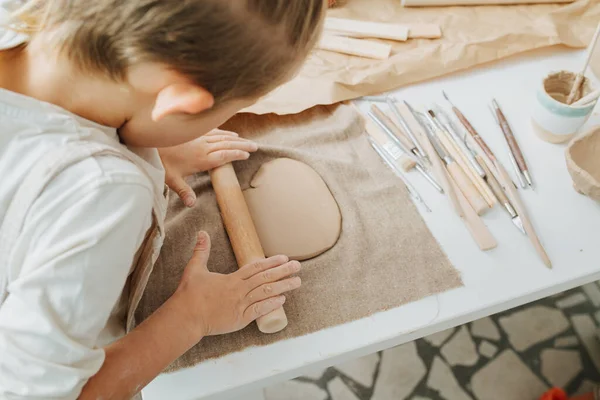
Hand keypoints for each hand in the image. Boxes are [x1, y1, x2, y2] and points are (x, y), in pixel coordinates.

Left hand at [158, 130, 257, 206]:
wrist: (150, 141)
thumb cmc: (161, 162)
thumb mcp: (172, 179)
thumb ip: (184, 191)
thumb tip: (191, 204)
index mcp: (201, 159)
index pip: (224, 155)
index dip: (236, 154)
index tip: (247, 154)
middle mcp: (203, 147)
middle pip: (227, 145)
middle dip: (242, 145)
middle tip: (255, 146)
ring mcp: (200, 139)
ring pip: (222, 137)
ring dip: (236, 139)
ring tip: (248, 141)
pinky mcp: (195, 134)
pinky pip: (214, 131)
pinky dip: (225, 132)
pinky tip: (231, 133)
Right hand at [176, 231, 300, 336]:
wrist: (185, 317)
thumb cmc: (189, 294)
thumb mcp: (194, 268)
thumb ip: (201, 251)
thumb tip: (202, 232)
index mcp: (231, 279)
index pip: (256, 267)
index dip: (271, 262)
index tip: (284, 258)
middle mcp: (239, 290)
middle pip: (265, 278)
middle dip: (283, 272)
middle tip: (298, 266)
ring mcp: (240, 305)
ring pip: (266, 293)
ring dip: (283, 287)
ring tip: (297, 282)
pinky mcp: (240, 319)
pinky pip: (259, 310)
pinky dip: (271, 304)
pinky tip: (283, 299)